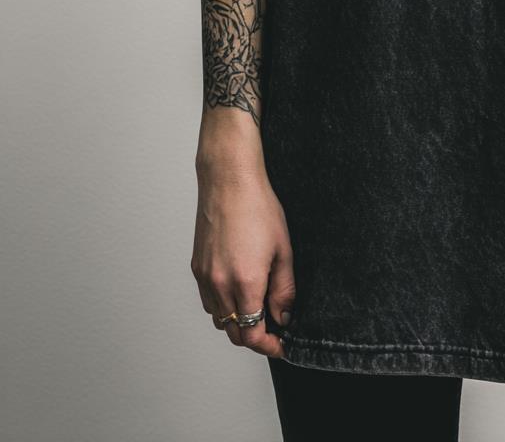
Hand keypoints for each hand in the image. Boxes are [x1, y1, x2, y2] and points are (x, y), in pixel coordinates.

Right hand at [191, 158, 295, 358]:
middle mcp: (220, 285)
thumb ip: (284, 289)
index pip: (252, 334)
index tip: (281, 345)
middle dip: (255, 337)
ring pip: (219, 319)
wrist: (229, 182)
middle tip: (274, 330)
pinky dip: (223, 307)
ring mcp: (205, 277)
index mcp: (245, 282)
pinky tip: (238, 292)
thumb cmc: (258, 208)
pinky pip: (208, 301)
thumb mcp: (283, 249)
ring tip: (258, 308)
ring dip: (238, 323)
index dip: (268, 346)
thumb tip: (284, 316)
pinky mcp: (196, 268)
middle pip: (234, 333)